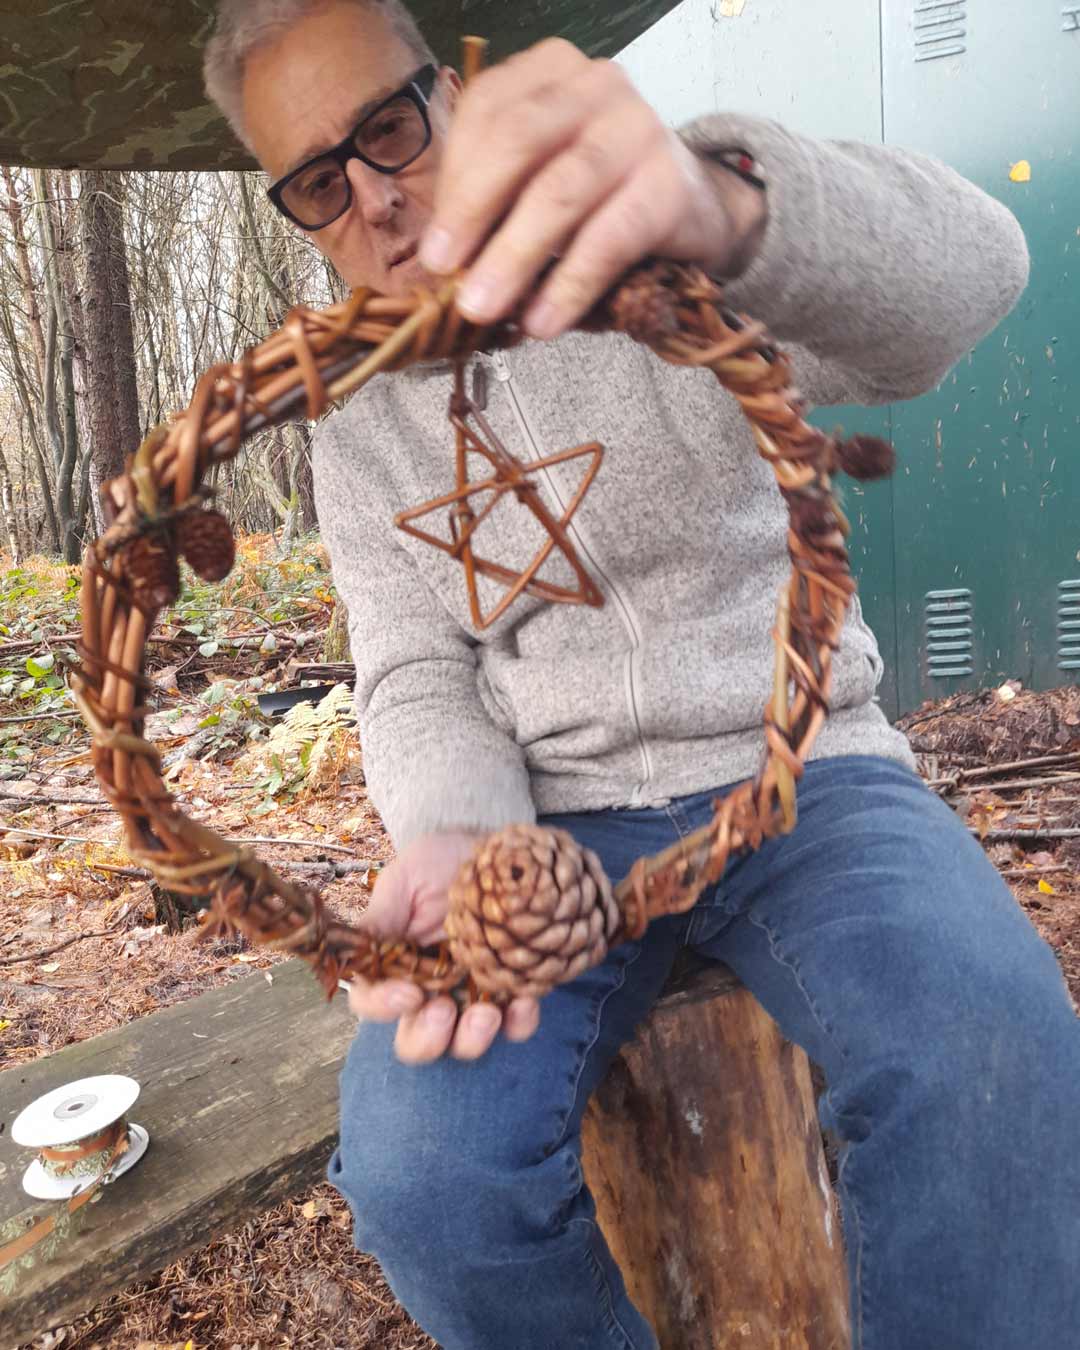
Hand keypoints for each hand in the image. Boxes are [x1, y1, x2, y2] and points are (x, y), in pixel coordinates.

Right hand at [349, 829, 541, 1062]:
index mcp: (395, 965)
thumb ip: (382, 915)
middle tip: (444, 1010)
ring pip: (464, 1044)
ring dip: (473, 1039)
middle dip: (428, 1038)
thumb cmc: (442, 862)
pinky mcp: (513, 990)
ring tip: (487, 1014)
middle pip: (416, 1041)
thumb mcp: (406, 878)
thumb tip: (353, 949)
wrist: (496, 850)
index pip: (372, 1001)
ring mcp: (472, 995)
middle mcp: (430, 990)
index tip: (408, 993)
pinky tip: (525, 1001)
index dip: (382, 1006)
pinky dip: (519, 1023)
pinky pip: (516, 1026)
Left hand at [420, 38, 765, 339]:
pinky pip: (608, 239)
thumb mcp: (538, 182)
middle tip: (448, 275)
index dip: (455, 187)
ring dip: (514, 257)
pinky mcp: (669, 184)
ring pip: (560, 191)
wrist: (696, 209)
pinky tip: (544, 321)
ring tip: (484, 308)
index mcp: (549, 73)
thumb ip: (492, 204)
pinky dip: (569, 285)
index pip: (486, 115)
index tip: (435, 253)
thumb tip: (440, 264)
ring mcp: (638, 128)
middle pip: (518, 142)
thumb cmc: (600, 198)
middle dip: (473, 214)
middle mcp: (595, 86)